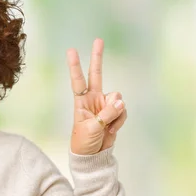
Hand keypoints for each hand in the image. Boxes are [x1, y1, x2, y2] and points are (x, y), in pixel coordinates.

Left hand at [67, 38, 127, 154]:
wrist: (93, 155)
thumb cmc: (84, 142)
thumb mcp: (92, 128)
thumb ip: (107, 113)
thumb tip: (120, 100)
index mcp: (81, 102)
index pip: (77, 81)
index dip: (75, 66)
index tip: (72, 50)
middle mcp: (93, 99)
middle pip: (96, 74)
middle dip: (97, 58)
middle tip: (98, 40)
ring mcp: (105, 105)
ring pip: (117, 98)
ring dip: (115, 113)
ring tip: (107, 127)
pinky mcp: (115, 113)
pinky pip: (123, 110)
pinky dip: (120, 121)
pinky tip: (112, 130)